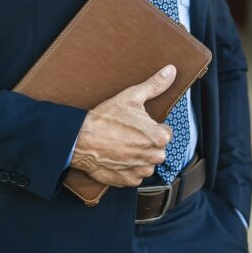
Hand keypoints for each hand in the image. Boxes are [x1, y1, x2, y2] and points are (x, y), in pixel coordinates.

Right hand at [71, 64, 174, 186]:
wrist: (80, 139)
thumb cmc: (106, 118)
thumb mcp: (132, 96)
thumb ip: (155, 85)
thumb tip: (171, 71)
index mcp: (159, 137)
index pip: (166, 133)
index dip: (152, 128)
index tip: (139, 125)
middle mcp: (153, 157)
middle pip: (158, 150)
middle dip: (147, 143)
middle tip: (129, 135)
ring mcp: (140, 170)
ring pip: (148, 163)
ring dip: (140, 157)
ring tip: (123, 145)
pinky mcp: (127, 181)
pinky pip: (135, 175)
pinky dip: (129, 169)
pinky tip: (118, 157)